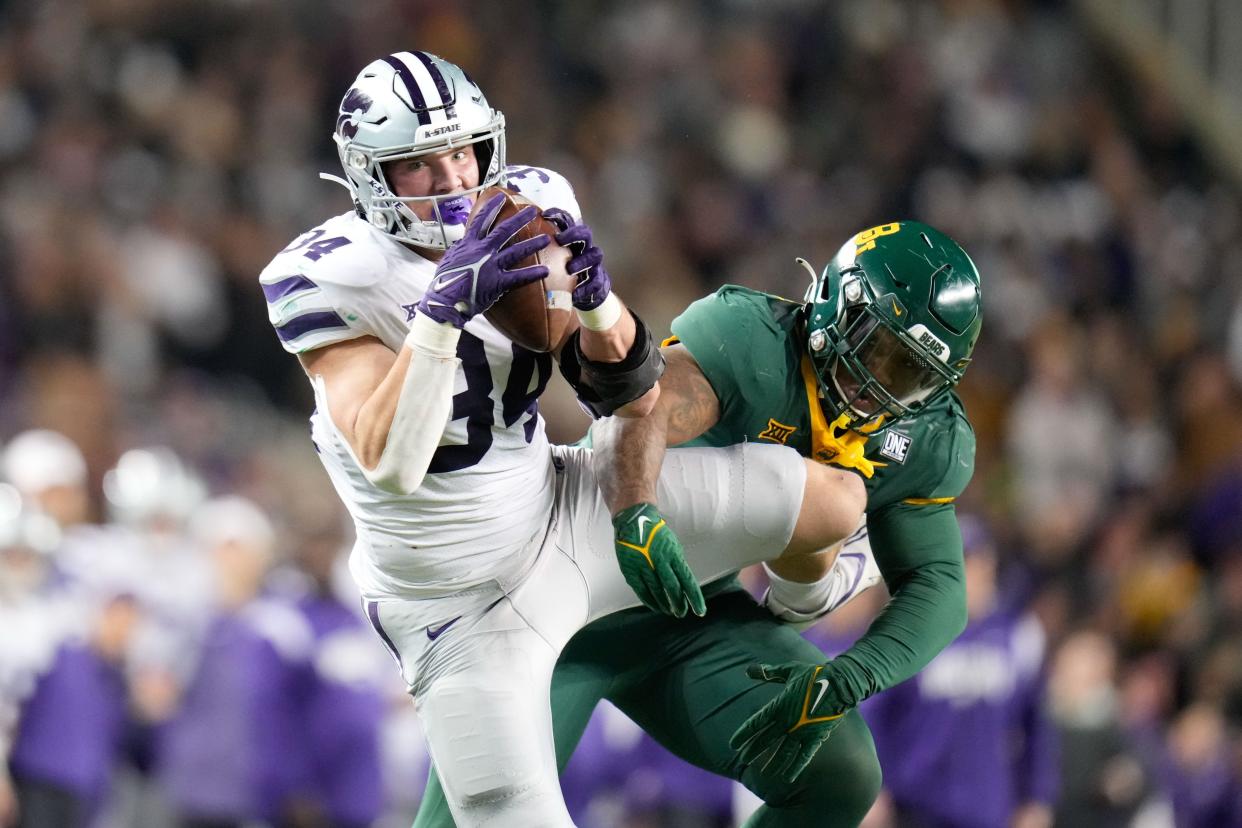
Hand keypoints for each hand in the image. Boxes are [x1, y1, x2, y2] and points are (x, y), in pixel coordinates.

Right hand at [417, 193, 550, 327]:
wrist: (444, 301)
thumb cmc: (444, 282)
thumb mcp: (449, 260)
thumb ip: (459, 250)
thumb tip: (462, 242)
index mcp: (469, 244)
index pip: (480, 220)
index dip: (490, 207)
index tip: (500, 196)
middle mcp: (482, 251)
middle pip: (503, 230)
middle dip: (519, 219)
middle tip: (532, 210)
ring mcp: (490, 265)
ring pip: (516, 251)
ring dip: (532, 244)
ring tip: (546, 239)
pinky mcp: (497, 282)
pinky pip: (518, 277)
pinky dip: (532, 274)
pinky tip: (546, 271)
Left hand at [544, 208, 611, 310]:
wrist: (583, 293)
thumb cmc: (561, 272)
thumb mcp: (550, 259)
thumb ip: (538, 249)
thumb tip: (510, 238)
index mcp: (571, 240)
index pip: (568, 221)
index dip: (558, 216)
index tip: (545, 215)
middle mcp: (584, 248)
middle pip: (585, 233)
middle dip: (574, 234)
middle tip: (560, 239)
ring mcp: (594, 263)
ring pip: (595, 254)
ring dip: (582, 261)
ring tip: (570, 268)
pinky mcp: (599, 281)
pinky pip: (597, 282)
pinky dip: (586, 287)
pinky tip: (575, 294)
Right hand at [612, 502, 705, 617]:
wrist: (634, 519)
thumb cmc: (657, 534)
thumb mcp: (673, 546)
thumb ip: (678, 564)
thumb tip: (684, 583)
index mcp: (673, 555)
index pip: (688, 581)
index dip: (694, 598)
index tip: (700, 611)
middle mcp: (659, 561)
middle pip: (672, 588)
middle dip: (679, 604)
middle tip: (682, 613)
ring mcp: (644, 566)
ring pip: (657, 591)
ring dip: (665, 604)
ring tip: (670, 612)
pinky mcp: (630, 570)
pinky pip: (641, 590)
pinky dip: (649, 601)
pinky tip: (655, 606)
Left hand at [730, 661, 851, 781]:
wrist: (840, 684)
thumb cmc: (814, 675)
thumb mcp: (789, 670)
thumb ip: (769, 672)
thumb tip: (749, 670)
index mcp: (780, 705)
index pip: (756, 723)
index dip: (743, 735)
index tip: (733, 745)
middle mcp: (788, 721)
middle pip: (766, 740)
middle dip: (753, 750)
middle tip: (742, 761)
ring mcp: (802, 731)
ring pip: (783, 751)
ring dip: (773, 763)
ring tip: (763, 773)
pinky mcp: (816, 737)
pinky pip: (804, 756)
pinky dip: (796, 767)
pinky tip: (787, 778)